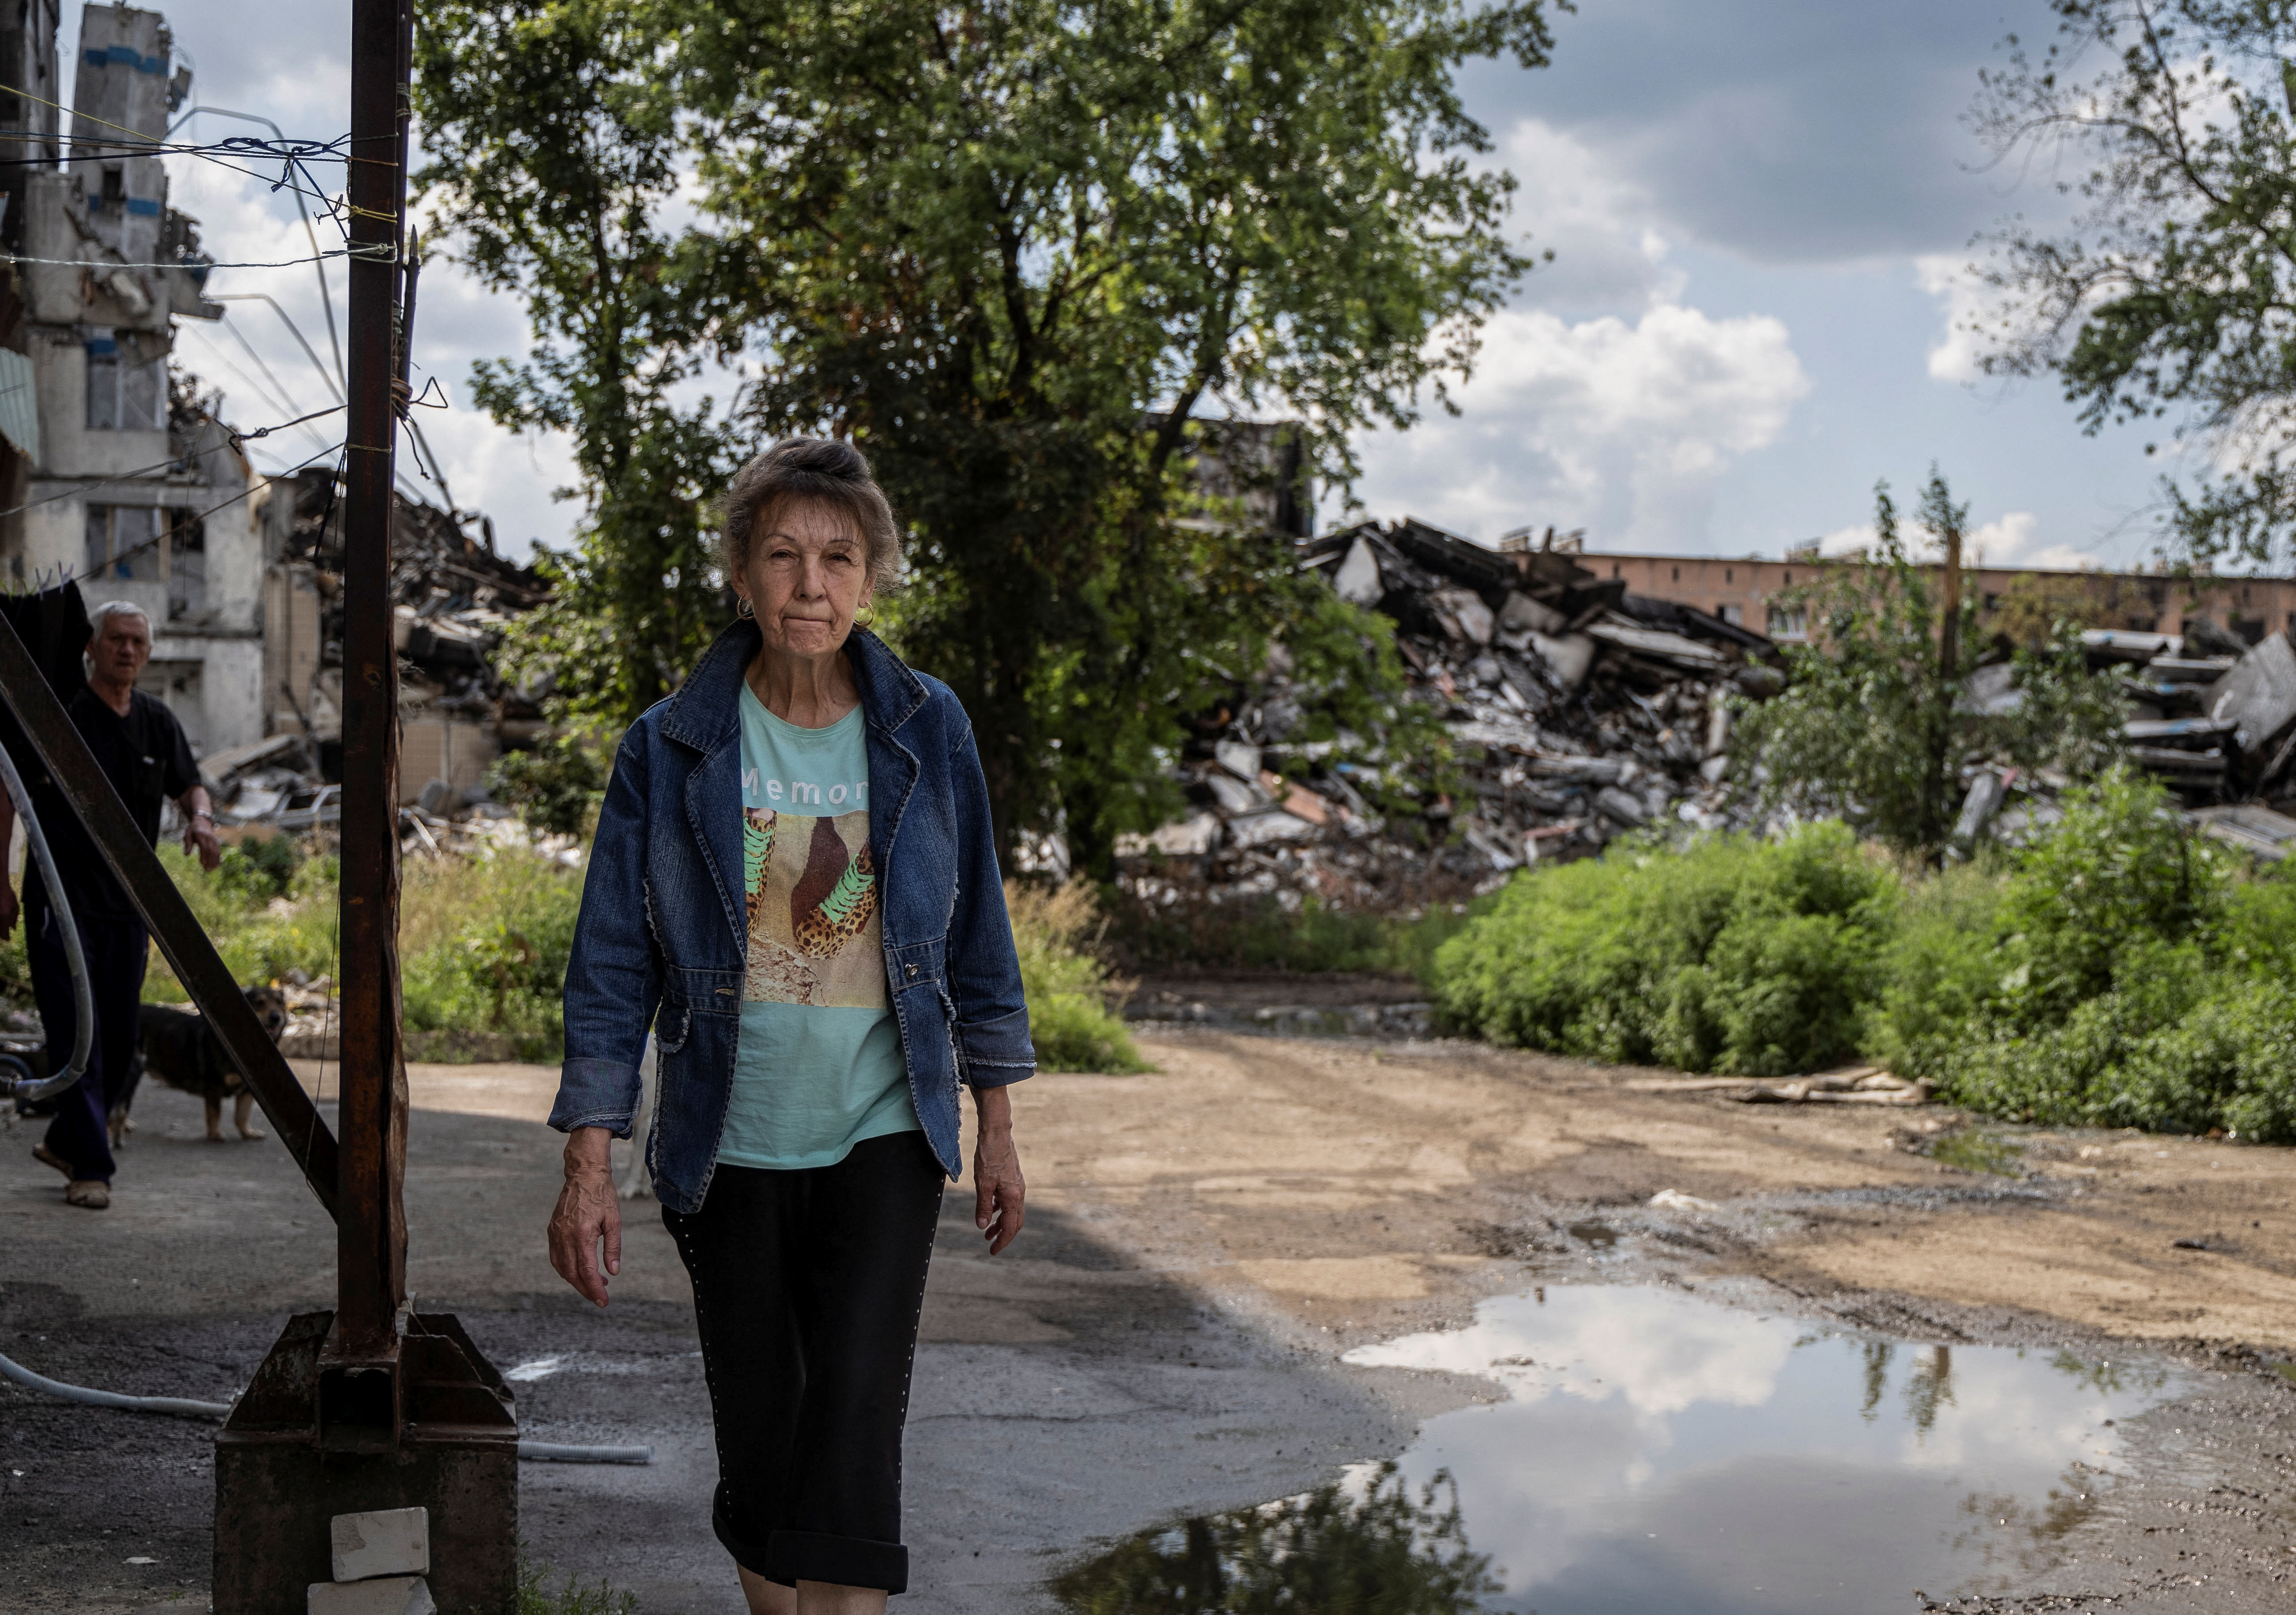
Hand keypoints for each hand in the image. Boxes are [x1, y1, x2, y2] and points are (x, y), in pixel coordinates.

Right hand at [0, 881, 16, 939]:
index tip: (8, 939)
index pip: (3, 934)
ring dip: (1, 928)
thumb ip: (14, 918)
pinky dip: (0, 922)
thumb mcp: (15, 906)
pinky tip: (2, 917)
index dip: (6, 938)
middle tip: (5, 934)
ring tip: (5, 920)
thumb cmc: (7, 895)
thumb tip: (13, 929)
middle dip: (2, 934)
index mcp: (4, 917)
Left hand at [184, 816, 219, 870]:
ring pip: (216, 852)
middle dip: (210, 861)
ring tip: (211, 870)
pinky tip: (216, 866)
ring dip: (214, 861)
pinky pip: (218, 851)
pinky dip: (218, 859)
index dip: (204, 856)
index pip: (204, 847)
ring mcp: (214, 840)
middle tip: (207, 870)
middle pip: (211, 851)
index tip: (202, 864)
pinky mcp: (216, 843)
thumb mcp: (187, 835)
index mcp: (202, 836)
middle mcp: (210, 838)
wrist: (202, 822)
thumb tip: (186, 855)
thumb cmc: (193, 829)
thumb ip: (187, 844)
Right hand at [547, 1127, 621, 1305]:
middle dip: (586, 1289)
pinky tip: (579, 1271)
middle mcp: (565, 1236)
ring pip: (562, 1268)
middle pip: (572, 1274)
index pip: (587, 1271)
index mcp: (582, 1234)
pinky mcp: (552, 1231)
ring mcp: (555, 1234)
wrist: (583, 1175)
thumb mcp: (614, 1221)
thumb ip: (613, 1248)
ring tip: (595, 1284)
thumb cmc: (602, 1196)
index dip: (594, 1289)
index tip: (603, 1301)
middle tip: (600, 1297)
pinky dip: (566, 1269)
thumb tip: (612, 1272)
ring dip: (576, 1280)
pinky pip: (556, 1257)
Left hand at [971, 1086, 1025, 1255]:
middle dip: (1003, 1235)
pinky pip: (1008, 1200)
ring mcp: (1016, 1185)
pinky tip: (989, 1208)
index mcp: (1013, 1197)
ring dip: (1000, 1222)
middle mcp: (1019, 1193)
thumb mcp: (982, 1183)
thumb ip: (983, 1206)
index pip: (1010, 1227)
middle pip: (1014, 1221)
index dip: (1002, 1241)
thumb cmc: (989, 1156)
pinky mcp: (1011, 1178)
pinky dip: (999, 1208)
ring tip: (987, 1231)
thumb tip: (982, 1226)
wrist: (997, 1133)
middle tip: (991, 1245)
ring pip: (1011, 1211)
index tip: (993, 1252)